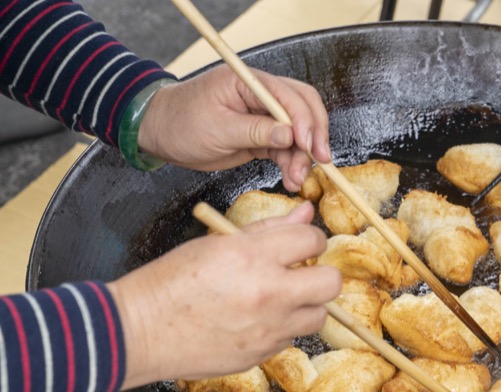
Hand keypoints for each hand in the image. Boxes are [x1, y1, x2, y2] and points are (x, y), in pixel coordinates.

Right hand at [109, 203, 340, 387]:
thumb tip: (305, 215)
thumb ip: (268, 230)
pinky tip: (256, 320)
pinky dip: (282, 327)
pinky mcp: (263, 354)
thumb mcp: (217, 243)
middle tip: (301, 274)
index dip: (310, 239)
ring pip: (318, 315)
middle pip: (331, 283)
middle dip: (321, 275)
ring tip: (277, 299)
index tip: (302, 245)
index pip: (313, 239)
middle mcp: (269, 293)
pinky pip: (291, 337)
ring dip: (305, 305)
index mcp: (254, 256)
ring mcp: (269, 328)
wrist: (139, 331)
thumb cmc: (171, 281)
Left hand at [138, 66, 330, 190]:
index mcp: (248, 83)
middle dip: (315, 135)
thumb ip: (255, 131)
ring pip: (297, 134)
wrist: (161, 134)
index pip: (289, 96)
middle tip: (320, 160)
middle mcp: (261, 96)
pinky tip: (291, 179)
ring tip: (297, 180)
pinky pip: (285, 149)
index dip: (305, 121)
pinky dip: (291, 164)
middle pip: (303, 109)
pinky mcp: (261, 137)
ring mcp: (263, 117)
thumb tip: (289, 135)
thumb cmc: (181, 123)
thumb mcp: (217, 129)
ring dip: (302, 157)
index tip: (310, 146)